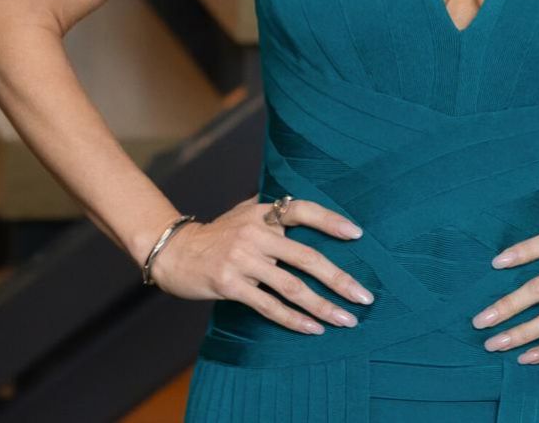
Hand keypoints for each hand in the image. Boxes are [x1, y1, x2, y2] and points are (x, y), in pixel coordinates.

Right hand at [144, 195, 374, 334]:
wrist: (173, 252)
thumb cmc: (215, 236)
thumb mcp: (242, 214)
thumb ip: (272, 213)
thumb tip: (307, 211)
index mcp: (261, 214)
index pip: (301, 210)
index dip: (330, 220)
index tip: (358, 234)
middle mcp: (253, 234)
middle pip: (306, 257)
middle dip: (339, 279)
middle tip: (364, 296)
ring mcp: (241, 260)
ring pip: (291, 287)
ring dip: (323, 306)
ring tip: (347, 320)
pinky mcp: (229, 285)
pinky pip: (269, 306)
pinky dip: (294, 319)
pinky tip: (313, 328)